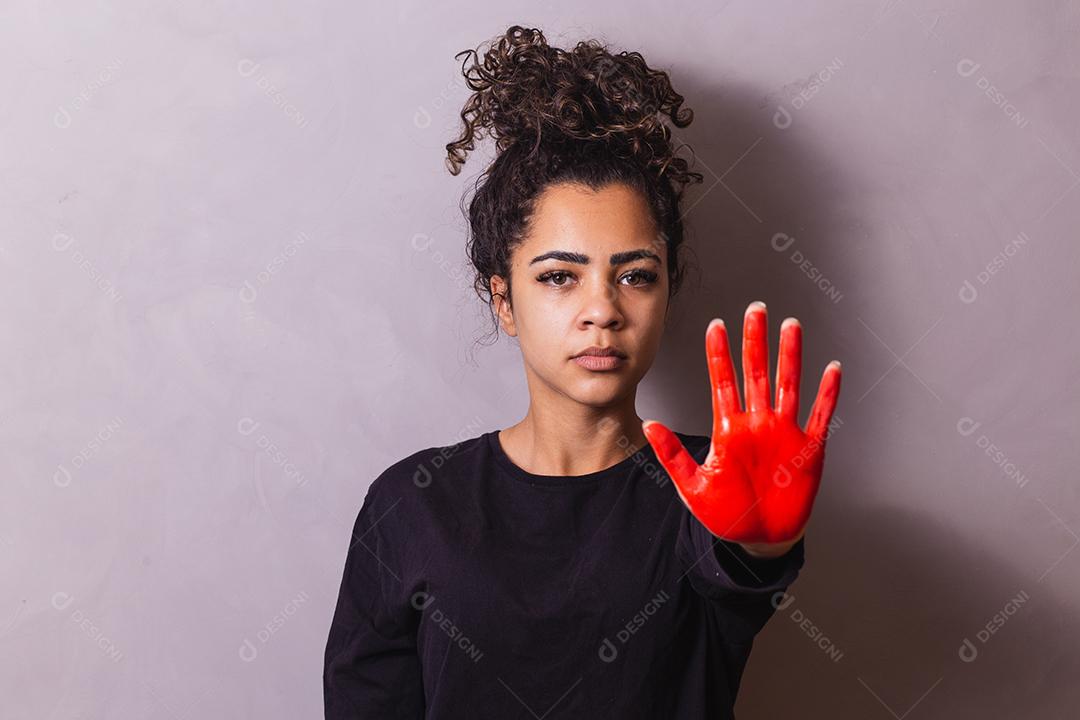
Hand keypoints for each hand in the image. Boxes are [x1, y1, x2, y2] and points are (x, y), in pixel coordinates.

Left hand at [642, 301, 841, 547]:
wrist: (760, 540)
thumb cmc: (726, 515)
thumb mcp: (692, 487)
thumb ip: (672, 455)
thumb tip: (649, 424)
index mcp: (729, 430)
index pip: (723, 382)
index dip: (720, 354)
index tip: (716, 326)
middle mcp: (757, 424)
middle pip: (756, 373)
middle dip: (756, 340)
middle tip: (755, 309)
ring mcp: (784, 433)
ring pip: (788, 385)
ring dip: (790, 356)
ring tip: (790, 325)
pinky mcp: (809, 449)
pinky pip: (820, 415)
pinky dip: (827, 392)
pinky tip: (831, 368)